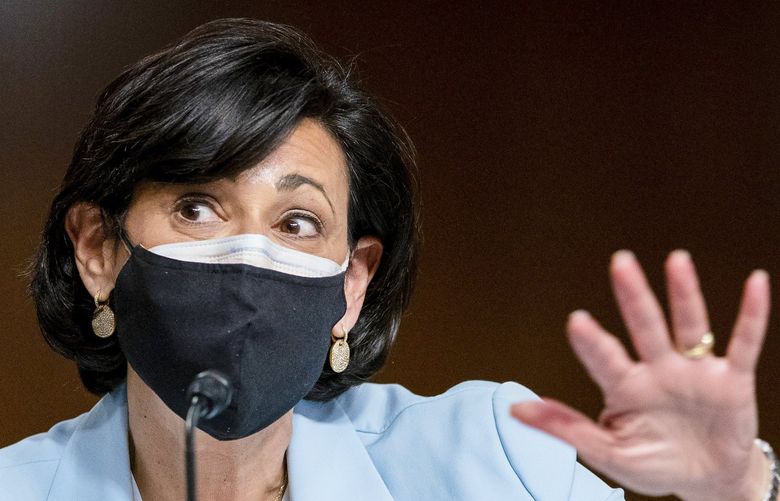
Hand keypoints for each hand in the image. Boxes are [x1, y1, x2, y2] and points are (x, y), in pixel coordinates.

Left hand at [511, 250, 770, 500]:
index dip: (592, 342)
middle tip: (620, 262)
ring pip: (689, 325)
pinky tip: (754, 283)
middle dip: (633, 296)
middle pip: (644, 326)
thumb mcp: (608, 452)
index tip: (577, 321)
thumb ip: (566, 428)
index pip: (605, 359)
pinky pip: (743, 342)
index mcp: (625, 387)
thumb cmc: (655, 462)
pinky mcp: (731, 379)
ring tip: (677, 261)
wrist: (706, 481)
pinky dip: (751, 314)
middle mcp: (658, 370)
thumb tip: (517, 409)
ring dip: (685, 294)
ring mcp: (694, 371)